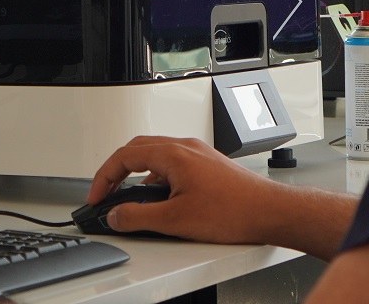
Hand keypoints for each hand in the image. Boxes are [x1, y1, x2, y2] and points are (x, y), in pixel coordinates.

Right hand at [84, 136, 290, 244]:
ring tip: (131, 197)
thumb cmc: (234, 211)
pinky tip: (162, 199)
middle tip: (106, 192)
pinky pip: (174, 163)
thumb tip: (117, 215)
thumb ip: (139, 217)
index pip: (124, 156)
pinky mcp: (209, 165)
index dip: (104, 177)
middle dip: (117, 171)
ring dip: (138, 173)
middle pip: (138, 149)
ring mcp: (199, 154)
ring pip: (157, 155)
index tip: (97, 196)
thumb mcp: (176, 220)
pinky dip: (158, 177)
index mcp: (173, 154)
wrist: (271, 212)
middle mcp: (186, 148)